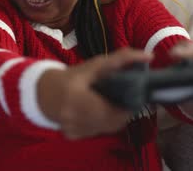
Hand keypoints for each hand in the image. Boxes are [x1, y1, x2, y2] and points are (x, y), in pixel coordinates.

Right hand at [38, 48, 152, 139]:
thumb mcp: (95, 65)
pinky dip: (100, 123)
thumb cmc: (71, 77)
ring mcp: (72, 129)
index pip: (113, 111)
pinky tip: (94, 112)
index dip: (126, 105)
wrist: (44, 91)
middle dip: (121, 111)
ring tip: (108, 104)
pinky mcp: (72, 136)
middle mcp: (73, 117)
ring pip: (106, 128)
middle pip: (112, 122)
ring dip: (111, 118)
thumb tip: (148, 56)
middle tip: (121, 99)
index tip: (131, 96)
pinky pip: (96, 132)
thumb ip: (121, 59)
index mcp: (77, 98)